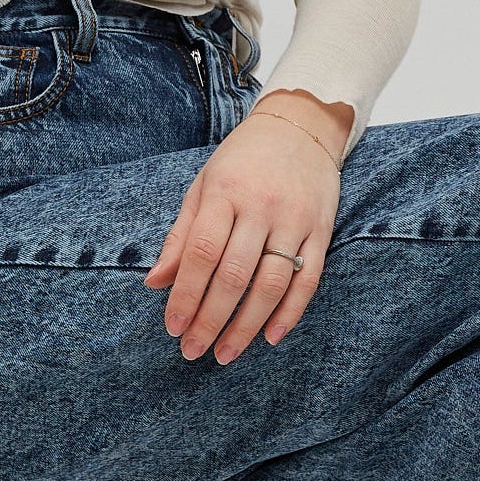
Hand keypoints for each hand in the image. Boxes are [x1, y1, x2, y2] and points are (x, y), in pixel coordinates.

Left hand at [142, 90, 349, 365]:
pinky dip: (289, 313)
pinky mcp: (322, 231)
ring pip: (271, 284)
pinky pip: (308, 281)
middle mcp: (260, 208)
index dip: (186, 295)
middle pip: (234, 275)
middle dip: (211, 319)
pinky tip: (270, 337)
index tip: (173, 327)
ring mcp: (295, 221)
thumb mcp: (204, 187)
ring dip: (247, 325)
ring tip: (226, 353)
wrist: (300, 127)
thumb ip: (181, 235)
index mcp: (224, 193)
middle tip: (193, 351)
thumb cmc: (243, 162)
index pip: (201, 254)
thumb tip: (156, 283)